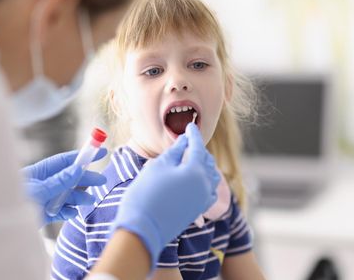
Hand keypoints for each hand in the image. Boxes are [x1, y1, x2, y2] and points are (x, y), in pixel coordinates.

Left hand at [21, 149, 107, 224]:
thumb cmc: (14, 200)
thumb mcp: (39, 189)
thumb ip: (60, 181)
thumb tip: (78, 169)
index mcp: (41, 171)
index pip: (66, 161)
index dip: (83, 156)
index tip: (100, 152)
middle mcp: (44, 183)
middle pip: (70, 178)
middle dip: (85, 178)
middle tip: (101, 180)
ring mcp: (44, 198)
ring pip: (67, 195)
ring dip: (79, 197)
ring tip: (89, 200)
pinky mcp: (43, 213)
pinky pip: (60, 210)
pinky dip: (67, 211)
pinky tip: (72, 213)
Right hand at [111, 123, 219, 268]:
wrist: (142, 228)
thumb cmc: (147, 193)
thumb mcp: (159, 166)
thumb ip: (175, 152)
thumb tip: (184, 141)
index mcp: (196, 170)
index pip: (198, 146)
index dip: (193, 134)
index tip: (190, 125)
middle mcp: (204, 184)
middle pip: (207, 161)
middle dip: (199, 148)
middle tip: (189, 140)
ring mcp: (203, 199)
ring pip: (211, 176)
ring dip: (204, 164)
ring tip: (192, 157)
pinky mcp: (197, 210)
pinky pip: (208, 191)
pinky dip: (205, 181)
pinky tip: (197, 179)